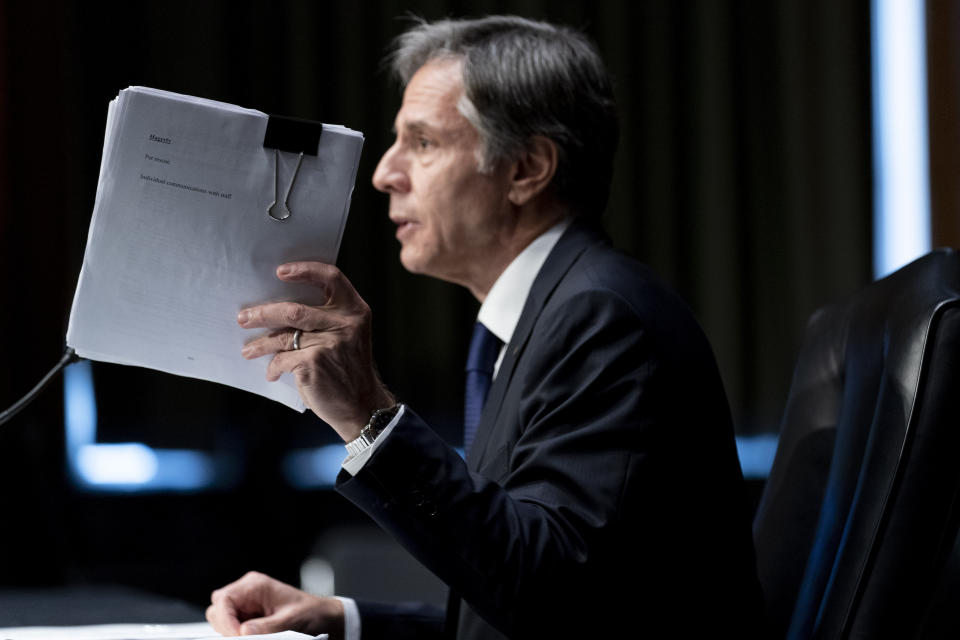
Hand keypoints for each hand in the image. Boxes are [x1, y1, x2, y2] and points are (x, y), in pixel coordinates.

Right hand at [206, 571, 343, 637]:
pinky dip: (237, 635)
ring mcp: (246, 605)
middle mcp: (247, 592)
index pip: (224, 599)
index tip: (237, 636)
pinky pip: (232, 627)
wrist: (322, 617)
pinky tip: (252, 638)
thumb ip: (266, 627)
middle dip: (225, 627)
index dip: (226, 620)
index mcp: (255, 585)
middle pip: (218, 609)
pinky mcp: (248, 617)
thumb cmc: (310, 612)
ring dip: (230, 632)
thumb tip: (243, 632)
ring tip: (253, 638)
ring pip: (222, 619)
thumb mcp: (290, 620)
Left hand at [237, 262, 394, 440]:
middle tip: (244, 318)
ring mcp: (329, 343)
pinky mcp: (314, 363)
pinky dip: (273, 367)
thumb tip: (282, 309)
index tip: (280, 272)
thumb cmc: (349, 369)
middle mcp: (345, 323)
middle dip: (264, 314)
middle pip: (295, 310)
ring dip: (261, 344)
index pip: (332, 277)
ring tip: (249, 350)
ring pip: (283, 337)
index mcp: (355, 311)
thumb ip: (328, 319)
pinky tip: (272, 373)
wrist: (362, 405)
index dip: (305, 270)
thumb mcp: (350, 336)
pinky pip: (282, 359)